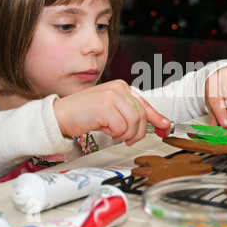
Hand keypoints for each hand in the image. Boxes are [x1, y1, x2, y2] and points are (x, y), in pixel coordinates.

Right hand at [53, 80, 169, 145]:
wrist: (61, 115)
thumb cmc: (85, 114)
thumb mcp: (112, 112)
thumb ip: (130, 115)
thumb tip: (153, 124)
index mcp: (122, 87)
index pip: (144, 104)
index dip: (157, 117)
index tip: (165, 126)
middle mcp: (118, 88)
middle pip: (141, 115)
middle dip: (137, 132)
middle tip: (127, 139)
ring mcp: (112, 95)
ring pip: (134, 122)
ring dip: (125, 134)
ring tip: (113, 132)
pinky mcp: (105, 106)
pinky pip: (121, 127)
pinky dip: (114, 133)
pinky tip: (105, 129)